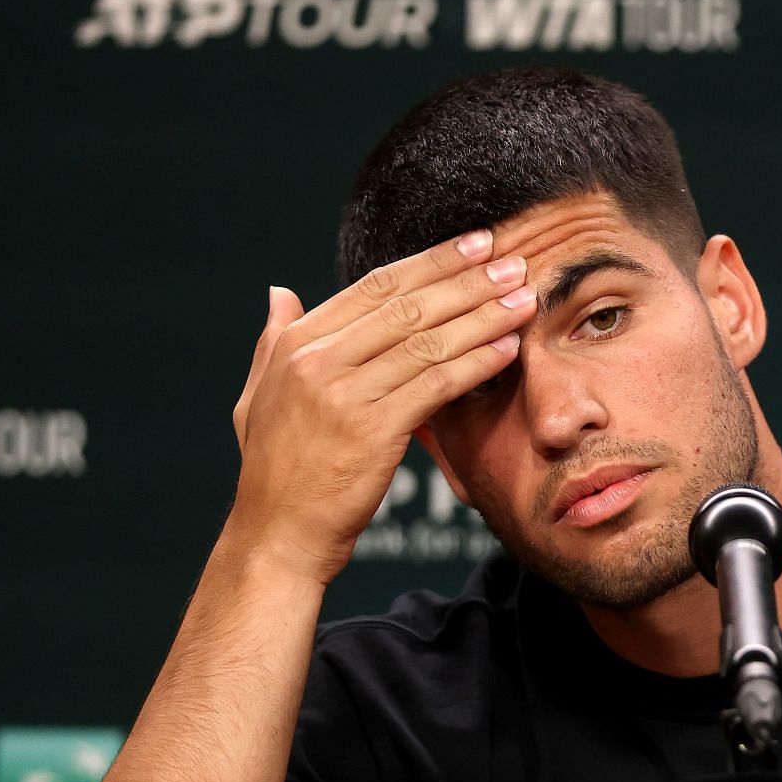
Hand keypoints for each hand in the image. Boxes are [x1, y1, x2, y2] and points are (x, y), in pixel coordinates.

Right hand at [224, 229, 536, 585]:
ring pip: (427, 341)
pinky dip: (477, 363)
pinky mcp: (372, 431)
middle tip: (512, 260)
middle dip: (467, 280)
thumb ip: (273, 342)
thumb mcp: (258, 397)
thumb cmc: (276, 472)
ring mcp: (343, 394)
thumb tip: (280, 293)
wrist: (277, 535)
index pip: (376, 288)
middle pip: (408, 306)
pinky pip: (436, 385)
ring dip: (483, 316)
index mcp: (296, 344)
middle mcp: (317, 360)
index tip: (473, 246)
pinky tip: (508, 348)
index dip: (430, 263)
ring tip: (523, 298)